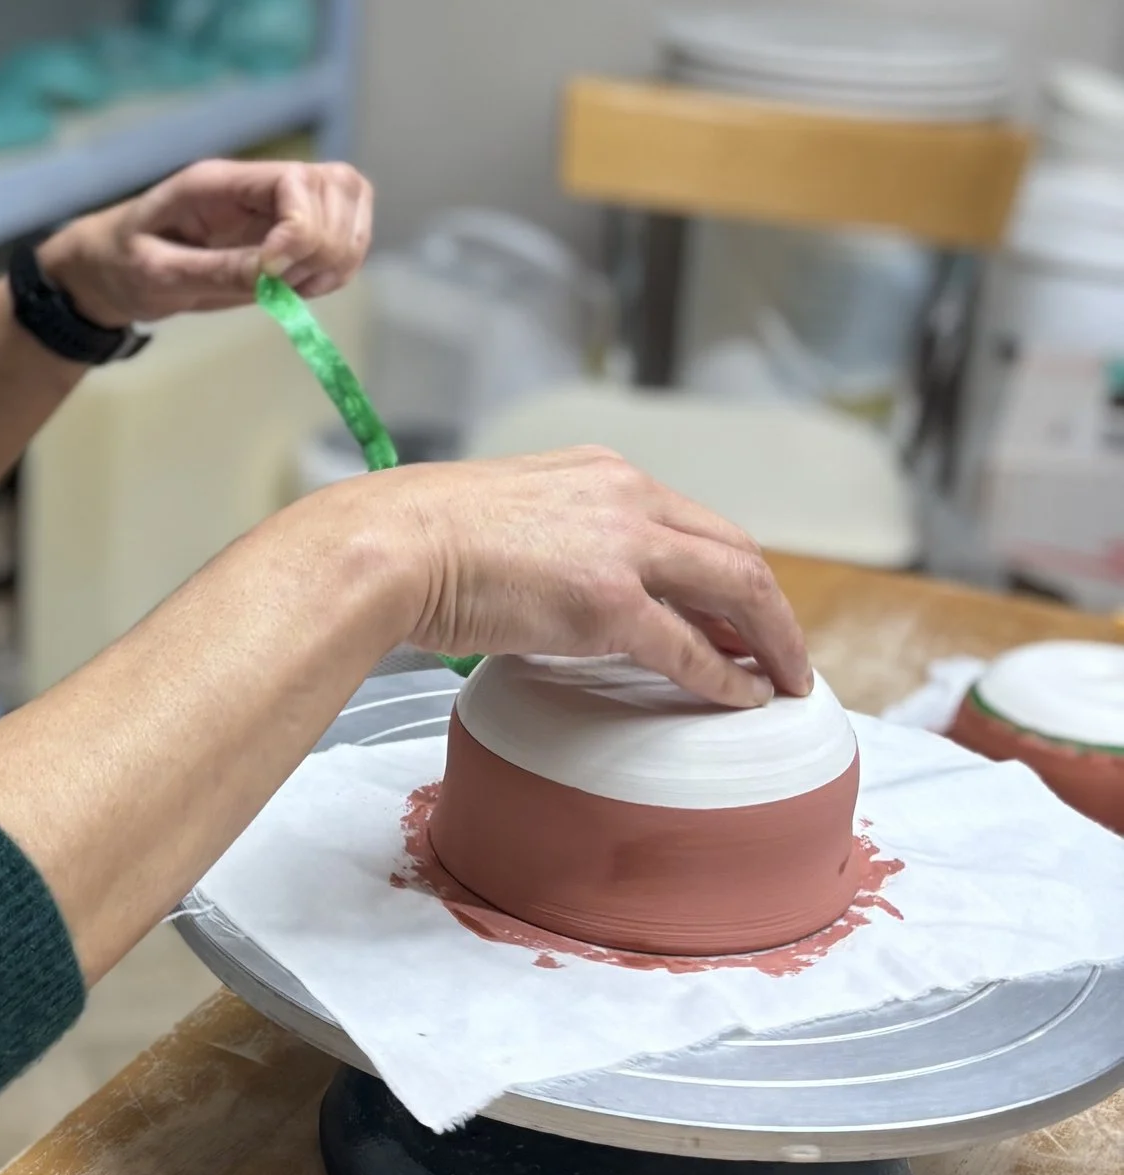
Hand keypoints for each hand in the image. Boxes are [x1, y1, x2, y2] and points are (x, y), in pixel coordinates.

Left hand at [37, 156, 372, 329]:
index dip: (301, 229)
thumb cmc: (120, 263)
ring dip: (339, 255)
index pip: (296, 180)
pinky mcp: (287, 234)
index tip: (272, 274)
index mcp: (219, 182)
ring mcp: (277, 207)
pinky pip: (341, 237)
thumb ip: (214, 270)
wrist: (110, 271)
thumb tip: (273, 275)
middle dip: (324, 244)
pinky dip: (338, 268)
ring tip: (294, 290)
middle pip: (338, 185)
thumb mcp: (155, 272)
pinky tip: (303, 291)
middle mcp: (257, 186)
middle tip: (283, 285)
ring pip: (351, 204)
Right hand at [368, 445, 812, 708]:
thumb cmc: (420, 538)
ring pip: (737, 588)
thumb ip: (554, 537)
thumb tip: (559, 584)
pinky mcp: (608, 601)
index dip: (730, 571)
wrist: (389, 546)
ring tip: (785, 681)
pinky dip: (726, 678)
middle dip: (771, 607)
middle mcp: (627, 497)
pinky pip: (690, 647)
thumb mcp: (510, 515)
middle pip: (734, 550)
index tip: (742, 612)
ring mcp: (623, 547)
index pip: (693, 522)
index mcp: (603, 474)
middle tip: (784, 652)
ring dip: (772, 639)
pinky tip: (743, 700)